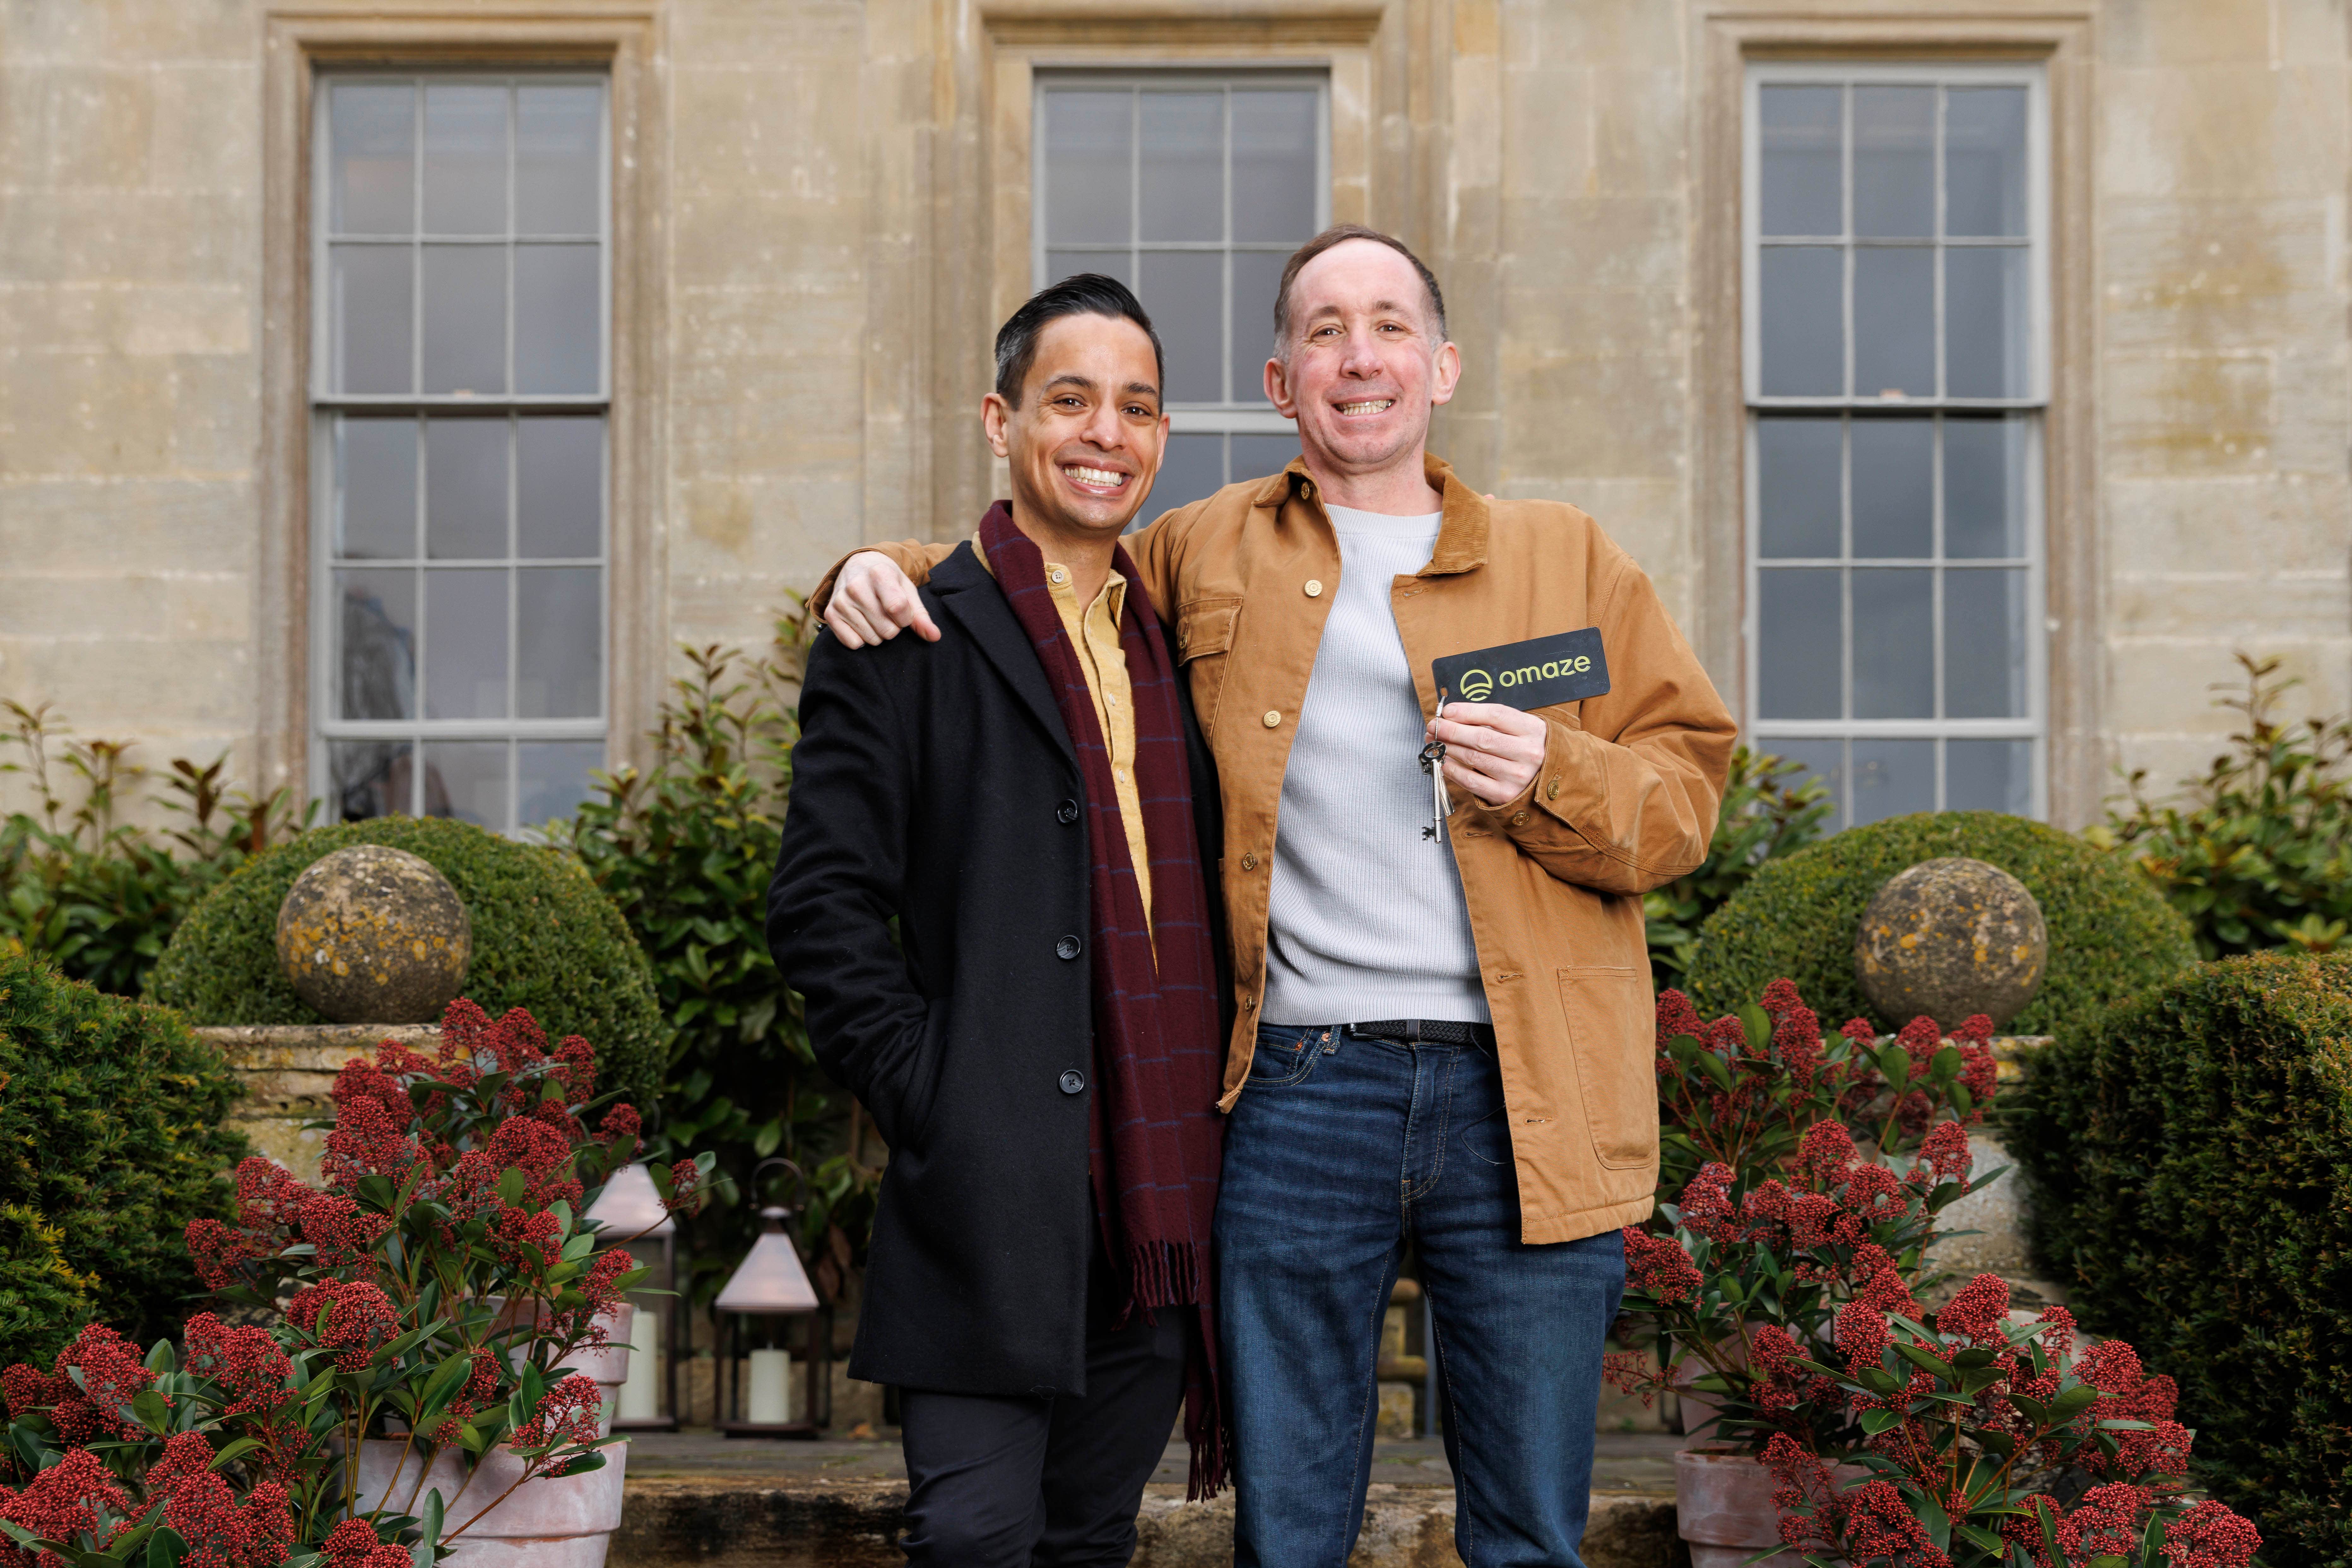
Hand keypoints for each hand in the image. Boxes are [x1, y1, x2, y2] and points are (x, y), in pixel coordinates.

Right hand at [825, 552, 939, 646]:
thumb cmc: (888, 580)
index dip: (905, 617)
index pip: (899, 609)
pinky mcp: (830, 614)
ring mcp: (841, 601)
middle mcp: (856, 586)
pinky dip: (861, 638)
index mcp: (879, 573)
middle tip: (887, 613)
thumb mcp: (907, 590)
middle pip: (887, 630)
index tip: (902, 611)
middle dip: (893, 627)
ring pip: (872, 639)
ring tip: (874, 615)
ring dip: (878, 633)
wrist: (858, 566)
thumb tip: (935, 637)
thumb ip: (921, 616)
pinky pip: (853, 643)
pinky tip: (861, 622)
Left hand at [1426, 702, 1547, 807]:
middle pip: (1481, 738)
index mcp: (1532, 730)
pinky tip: (1444, 761)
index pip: (1495, 715)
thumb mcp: (1520, 728)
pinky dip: (1453, 770)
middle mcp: (1528, 753)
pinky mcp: (1505, 794)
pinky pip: (1471, 781)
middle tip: (1434, 726)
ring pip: (1473, 758)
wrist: (1549, 778)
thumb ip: (1491, 721)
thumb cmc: (1527, 748)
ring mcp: (1517, 775)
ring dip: (1448, 748)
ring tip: (1435, 742)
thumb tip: (1453, 716)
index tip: (1448, 711)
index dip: (1467, 712)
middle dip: (1451, 731)